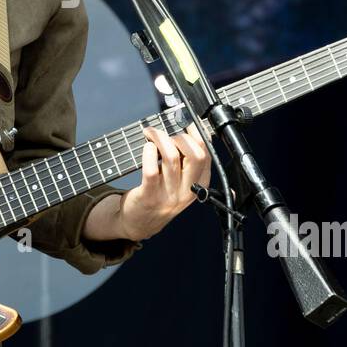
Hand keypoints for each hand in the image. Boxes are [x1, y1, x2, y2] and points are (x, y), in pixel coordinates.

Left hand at [118, 125, 210, 240]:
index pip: (207, 156)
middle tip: (168, 134)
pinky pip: (151, 169)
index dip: (198, 135)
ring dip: (160, 138)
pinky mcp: (149, 196)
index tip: (187, 124)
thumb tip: (195, 132)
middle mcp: (187, 191)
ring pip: (171, 157)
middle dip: (182, 137)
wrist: (140, 223)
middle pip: (196, 156)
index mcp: (199, 185)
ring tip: (151, 134)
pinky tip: (147, 147)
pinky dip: (149, 152)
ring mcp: (168, 194)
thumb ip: (188, 162)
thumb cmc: (161, 197)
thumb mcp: (183, 183)